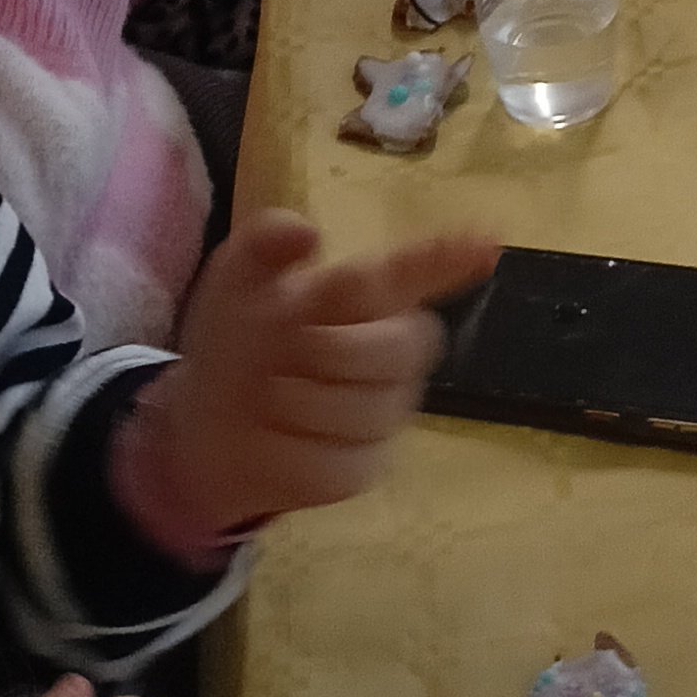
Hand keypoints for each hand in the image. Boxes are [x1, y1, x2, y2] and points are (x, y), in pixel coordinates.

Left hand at [112, 218, 504, 551]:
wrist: (208, 418)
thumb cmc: (241, 335)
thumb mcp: (239, 277)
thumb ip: (265, 242)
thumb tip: (308, 231)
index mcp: (369, 290)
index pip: (423, 268)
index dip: (454, 258)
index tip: (488, 244)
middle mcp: (393, 346)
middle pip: (403, 347)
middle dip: (338, 349)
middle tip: (288, 346)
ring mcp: (387, 409)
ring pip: (369, 410)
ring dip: (300, 402)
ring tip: (271, 393)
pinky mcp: (366, 465)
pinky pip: (340, 463)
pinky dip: (289, 451)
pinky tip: (274, 435)